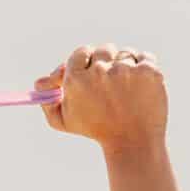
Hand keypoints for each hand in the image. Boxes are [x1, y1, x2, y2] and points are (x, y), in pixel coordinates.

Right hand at [33, 44, 167, 154]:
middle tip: (108, 79)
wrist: (132, 141)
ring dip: (124, 66)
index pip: (80, 52)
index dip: (85, 61)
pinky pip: (144, 57)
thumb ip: (47, 100)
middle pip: (102, 49)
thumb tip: (41, 82)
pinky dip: (143, 68)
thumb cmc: (95, 130)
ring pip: (124, 53)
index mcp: (76, 79)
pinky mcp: (148, 71)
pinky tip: (140, 86)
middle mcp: (100, 71)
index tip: (89, 70)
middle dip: (105, 62)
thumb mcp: (63, 120)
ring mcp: (126, 69)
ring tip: (125, 88)